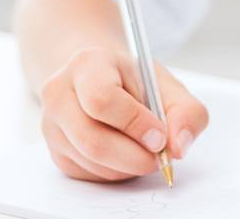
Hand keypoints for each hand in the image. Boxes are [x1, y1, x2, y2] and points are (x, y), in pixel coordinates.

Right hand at [38, 46, 208, 181]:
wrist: (101, 81)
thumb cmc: (134, 82)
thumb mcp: (167, 85)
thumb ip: (186, 112)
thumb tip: (178, 147)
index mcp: (87, 64)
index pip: (102, 99)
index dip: (135, 123)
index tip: (159, 136)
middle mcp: (60, 93)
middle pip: (92, 139)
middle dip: (134, 156)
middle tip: (158, 157)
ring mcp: (52, 125)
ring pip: (91, 162)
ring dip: (127, 167)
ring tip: (143, 150)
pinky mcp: (55, 151)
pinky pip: (88, 175)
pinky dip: (115, 173)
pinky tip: (125, 154)